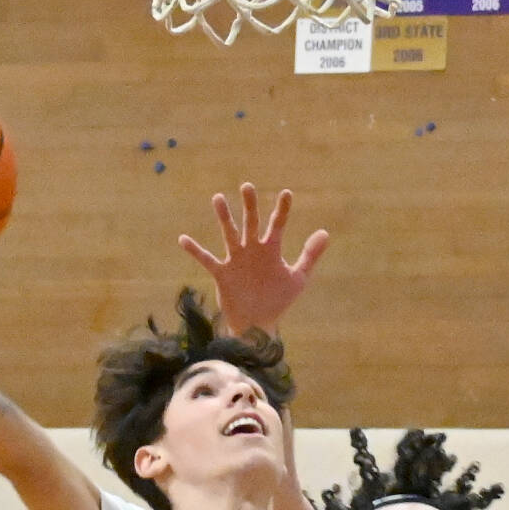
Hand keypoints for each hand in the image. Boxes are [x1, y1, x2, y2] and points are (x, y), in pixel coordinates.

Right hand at [178, 183, 328, 334]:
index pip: (278, 225)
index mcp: (271, 250)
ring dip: (224, 217)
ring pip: (230, 234)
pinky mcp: (223, 274)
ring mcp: (236, 260)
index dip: (282, 210)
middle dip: (250, 205)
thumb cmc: (278, 299)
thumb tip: (325, 232)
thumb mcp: (298, 278)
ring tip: (218, 198)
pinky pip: (207, 260)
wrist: (258, 323)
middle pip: (251, 222)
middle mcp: (253, 250)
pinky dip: (195, 250)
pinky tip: (183, 239)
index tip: (287, 193)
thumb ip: (310, 255)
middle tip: (248, 186)